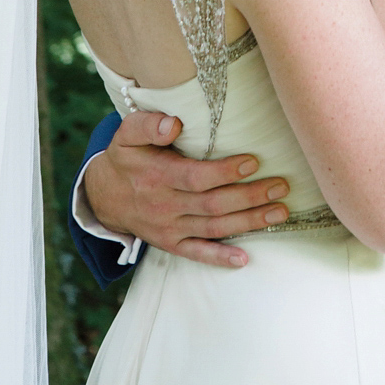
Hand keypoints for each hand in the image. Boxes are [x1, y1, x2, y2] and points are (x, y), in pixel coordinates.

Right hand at [83, 111, 290, 268]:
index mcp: (158, 176)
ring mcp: (170, 228)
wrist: (103, 195)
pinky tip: (245, 259)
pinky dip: (220, 258)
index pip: (197, 177)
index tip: (254, 161)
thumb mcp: (127, 134)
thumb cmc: (125, 157)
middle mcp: (166, 205)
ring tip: (280, 212)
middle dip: (250, 196)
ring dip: (249, 222)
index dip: (226, 171)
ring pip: (214, 228)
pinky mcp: (171, 243)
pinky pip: (197, 254)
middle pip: (213, 204)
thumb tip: (173, 124)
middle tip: (281, 186)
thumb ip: (147, 125)